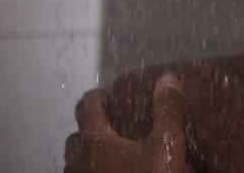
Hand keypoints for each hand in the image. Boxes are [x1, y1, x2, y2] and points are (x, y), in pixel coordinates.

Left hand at [64, 72, 187, 172]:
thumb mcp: (166, 147)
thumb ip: (167, 111)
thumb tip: (168, 80)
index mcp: (96, 143)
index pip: (86, 106)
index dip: (96, 95)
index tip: (107, 93)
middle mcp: (79, 164)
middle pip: (76, 136)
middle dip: (92, 128)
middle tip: (113, 126)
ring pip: (75, 163)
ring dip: (88, 154)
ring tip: (113, 155)